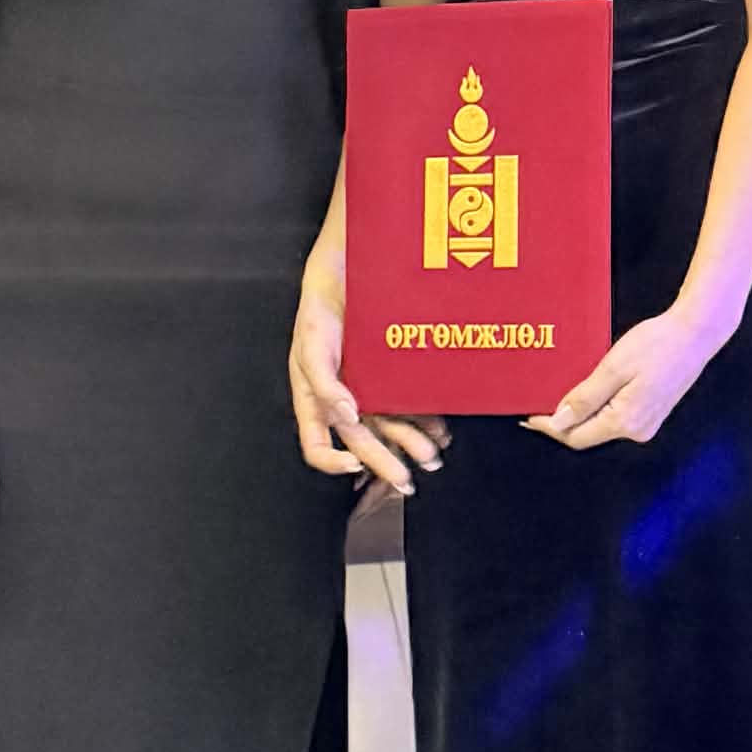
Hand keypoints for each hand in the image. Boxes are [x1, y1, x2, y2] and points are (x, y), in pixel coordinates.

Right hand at [290, 249, 446, 498]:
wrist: (348, 271)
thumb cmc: (320, 309)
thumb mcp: (311, 344)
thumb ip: (323, 383)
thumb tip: (345, 417)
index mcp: (315, 399)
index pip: (318, 445)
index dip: (333, 462)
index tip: (356, 466)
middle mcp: (342, 400)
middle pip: (361, 443)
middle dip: (385, 464)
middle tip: (407, 480)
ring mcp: (368, 389)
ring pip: (389, 428)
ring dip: (410, 445)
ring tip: (433, 456)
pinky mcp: (391, 375)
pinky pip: (407, 404)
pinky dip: (424, 419)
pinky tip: (440, 428)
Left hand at [524, 302, 730, 450]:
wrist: (696, 333)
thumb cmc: (657, 344)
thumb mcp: (613, 367)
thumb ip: (585, 398)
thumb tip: (558, 422)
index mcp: (625, 422)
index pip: (575, 436)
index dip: (550, 427)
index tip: (527, 415)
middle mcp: (637, 431)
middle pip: (588, 434)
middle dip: (562, 421)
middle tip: (536, 403)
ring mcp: (646, 424)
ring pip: (601, 426)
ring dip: (580, 414)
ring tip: (558, 394)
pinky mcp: (652, 413)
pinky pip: (615, 417)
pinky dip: (598, 408)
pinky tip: (588, 392)